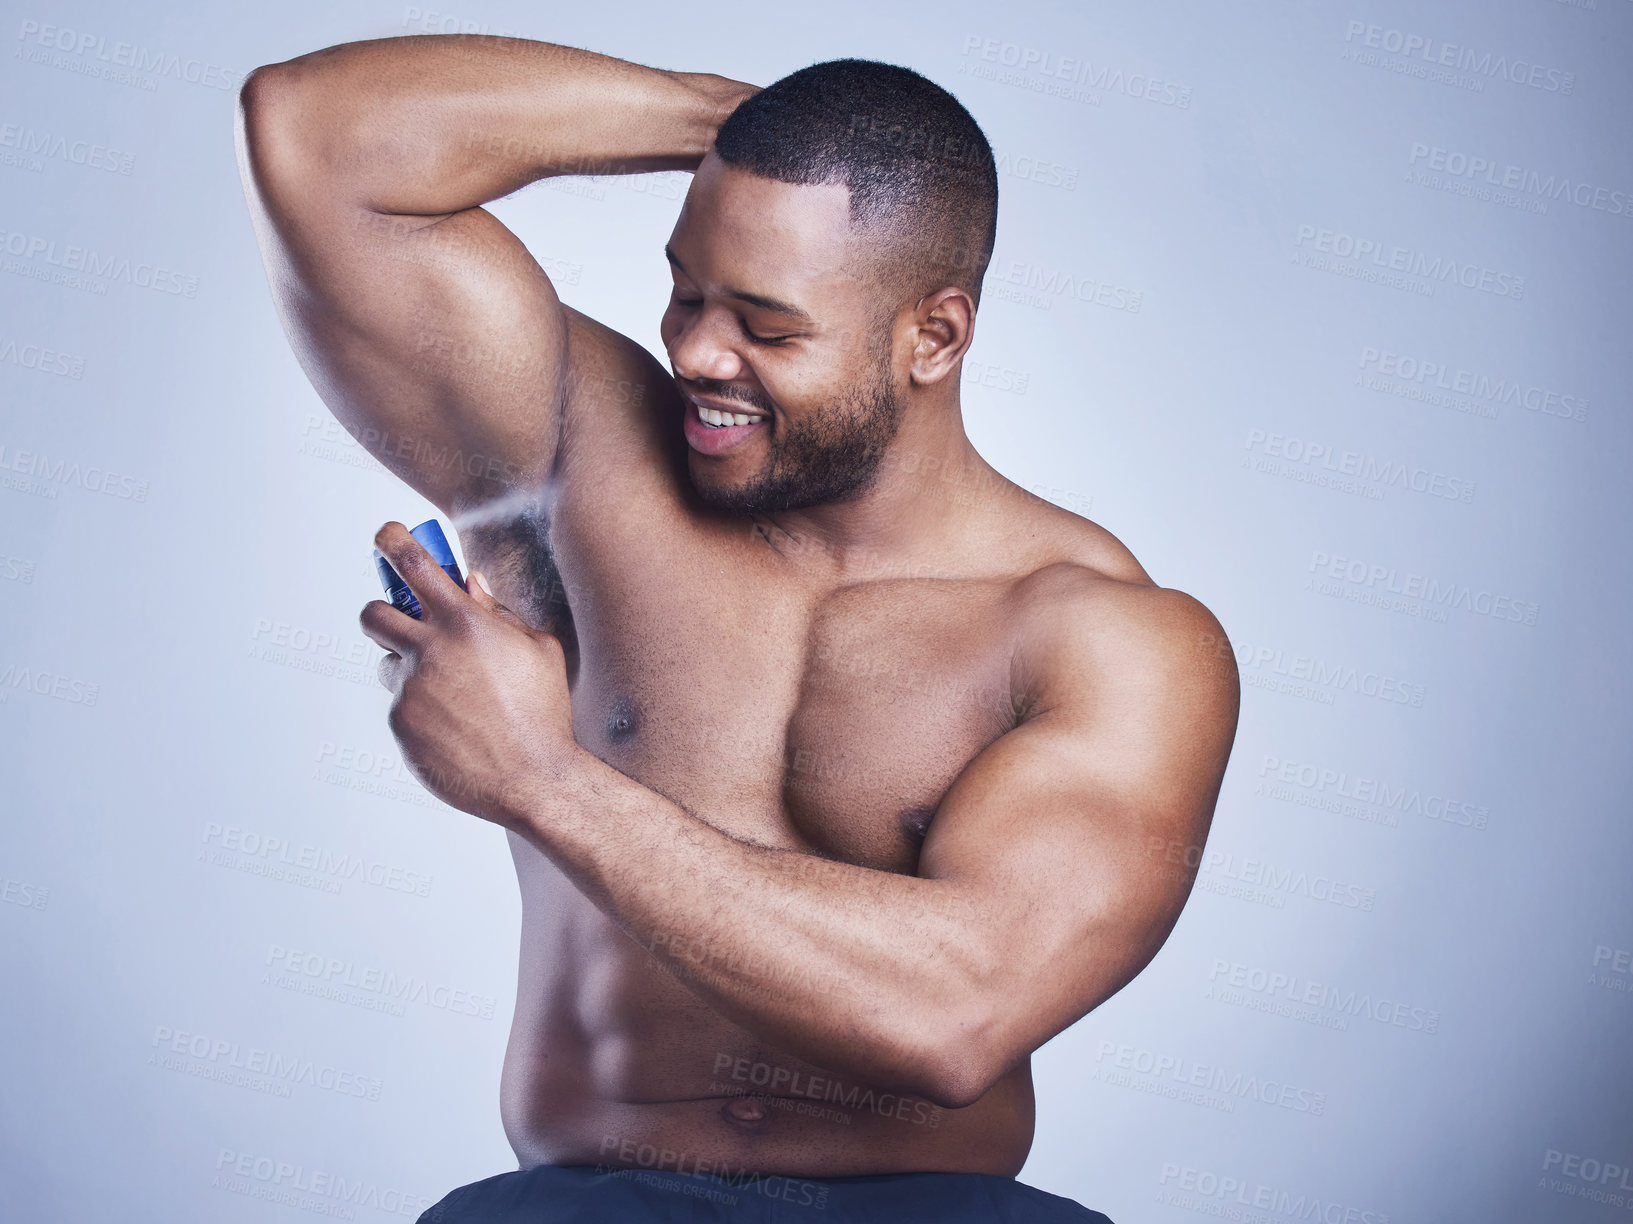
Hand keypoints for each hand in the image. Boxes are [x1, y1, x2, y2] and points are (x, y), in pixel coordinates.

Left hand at [359, 521, 574, 827]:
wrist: (533, 777)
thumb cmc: (543, 711)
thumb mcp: (538, 650)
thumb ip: (499, 614)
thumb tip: (469, 586)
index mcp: (465, 623)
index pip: (414, 564)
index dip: (393, 540)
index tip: (385, 535)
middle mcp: (430, 650)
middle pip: (374, 613)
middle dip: (382, 612)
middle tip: (402, 624)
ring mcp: (410, 689)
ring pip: (388, 665)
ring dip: (409, 670)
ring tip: (453, 698)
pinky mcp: (401, 724)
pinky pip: (402, 707)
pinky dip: (424, 713)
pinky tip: (459, 731)